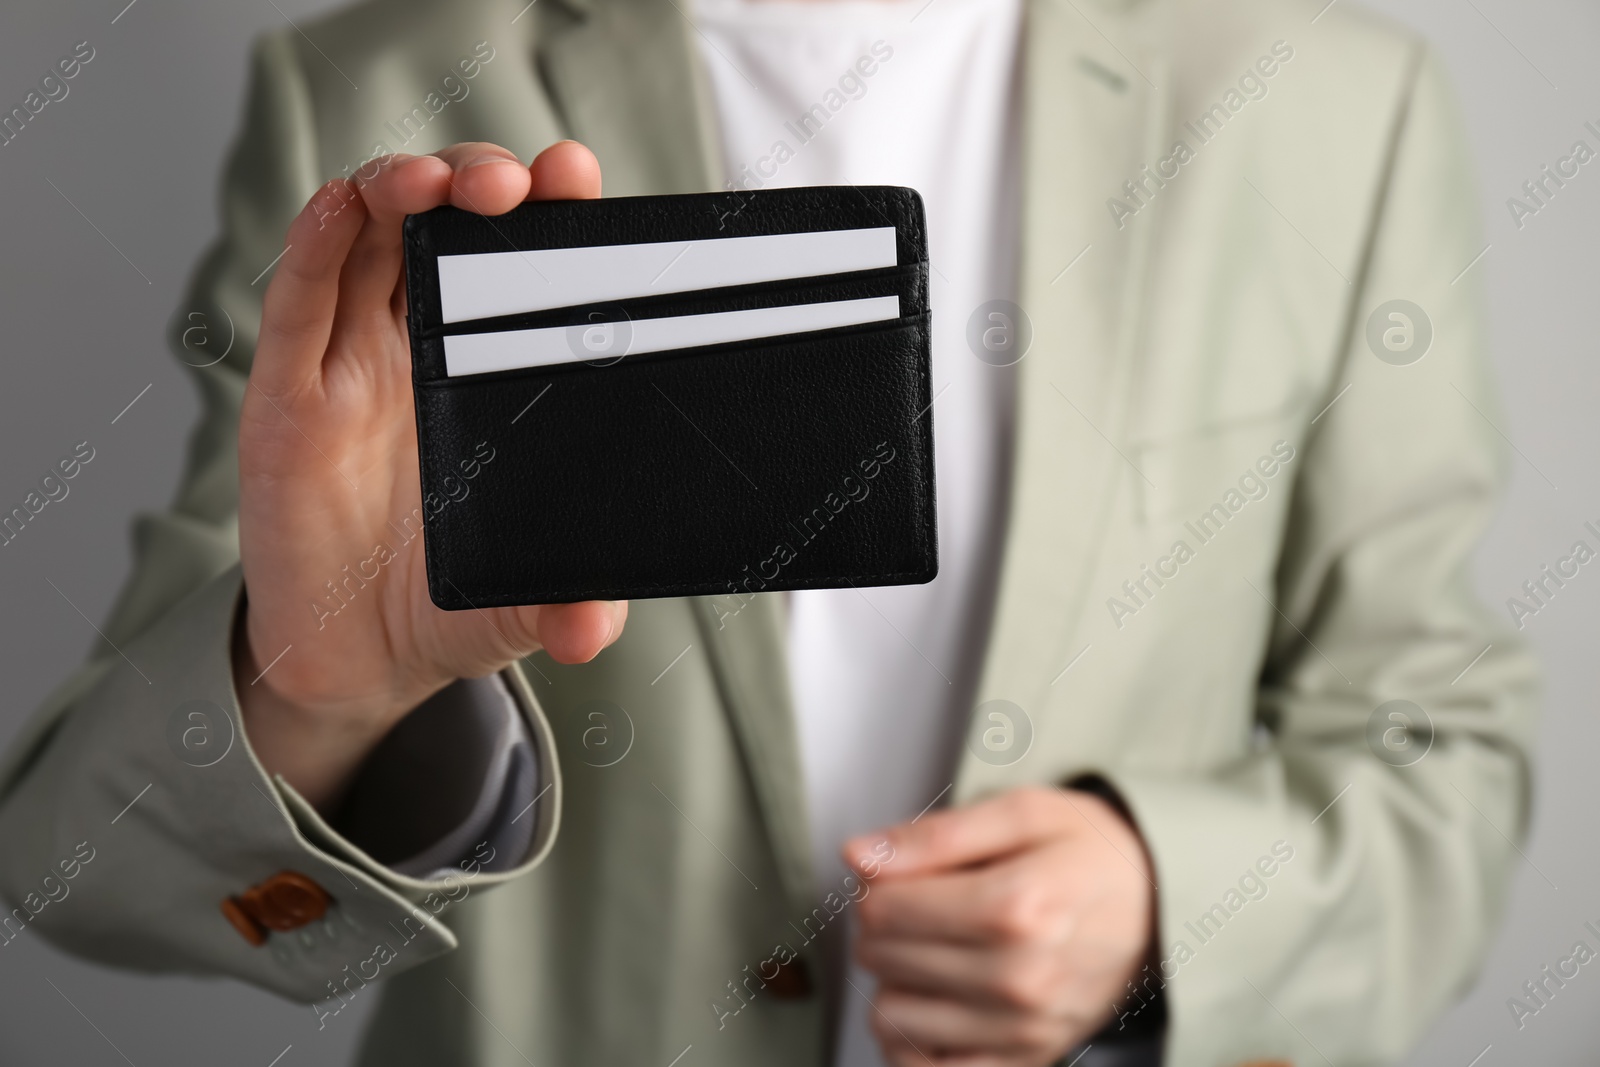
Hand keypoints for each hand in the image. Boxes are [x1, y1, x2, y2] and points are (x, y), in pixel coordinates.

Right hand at [236, 141, 625, 810]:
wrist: (359, 662)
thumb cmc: (450, 603)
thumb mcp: (524, 604)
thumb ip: (568, 610)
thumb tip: (596, 629)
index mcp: (491, 372)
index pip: (519, 262)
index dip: (546, 209)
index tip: (576, 177)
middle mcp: (421, 347)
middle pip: (441, 224)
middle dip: (474, 180)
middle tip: (513, 186)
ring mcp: (350, 363)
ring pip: (367, 237)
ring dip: (397, 188)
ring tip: (432, 183)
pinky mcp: (287, 398)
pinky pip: (297, 304)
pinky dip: (313, 247)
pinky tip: (339, 210)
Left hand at [844, 786, 1155, 1066]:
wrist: (1159, 907)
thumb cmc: (1087, 853)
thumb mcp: (1022, 813)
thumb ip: (936, 835)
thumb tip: (859, 855)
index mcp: (1018, 905)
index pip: (884, 907)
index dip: (876, 884)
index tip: (900, 873)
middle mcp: (1020, 976)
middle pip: (882, 957)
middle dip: (881, 926)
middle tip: (916, 904)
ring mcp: (1023, 1027)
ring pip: (891, 1014)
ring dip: (893, 979)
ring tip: (929, 949)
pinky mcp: (1026, 1059)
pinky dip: (911, 1038)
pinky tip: (931, 1000)